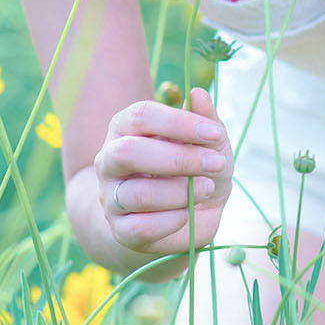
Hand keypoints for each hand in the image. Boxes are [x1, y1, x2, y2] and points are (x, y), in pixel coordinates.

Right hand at [94, 86, 233, 256]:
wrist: (192, 216)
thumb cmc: (197, 169)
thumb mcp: (209, 142)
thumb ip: (205, 119)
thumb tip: (198, 94)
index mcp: (126, 128)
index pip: (140, 115)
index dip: (179, 122)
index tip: (214, 133)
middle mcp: (110, 160)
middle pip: (127, 152)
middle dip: (178, 159)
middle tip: (214, 163)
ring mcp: (110, 197)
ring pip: (138, 194)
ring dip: (182, 192)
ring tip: (206, 188)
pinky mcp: (120, 230)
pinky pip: (142, 227)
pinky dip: (174, 219)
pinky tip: (188, 213)